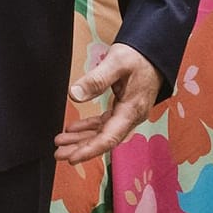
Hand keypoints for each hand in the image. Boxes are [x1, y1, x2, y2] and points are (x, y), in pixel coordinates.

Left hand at [54, 43, 163, 163]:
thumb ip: (96, 80)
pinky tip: (73, 129)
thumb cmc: (138, 57)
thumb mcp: (116, 63)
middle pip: (105, 140)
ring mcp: (128, 114)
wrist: (154, 53)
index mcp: (132, 110)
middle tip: (58, 154)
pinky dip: (89, 127)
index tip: (72, 158)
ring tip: (60, 144)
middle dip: (81, 148)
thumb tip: (74, 95)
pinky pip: (105, 124)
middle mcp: (131, 116)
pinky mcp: (123, 108)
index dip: (90, 150)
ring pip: (103, 133)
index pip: (109, 138)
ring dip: (82, 139)